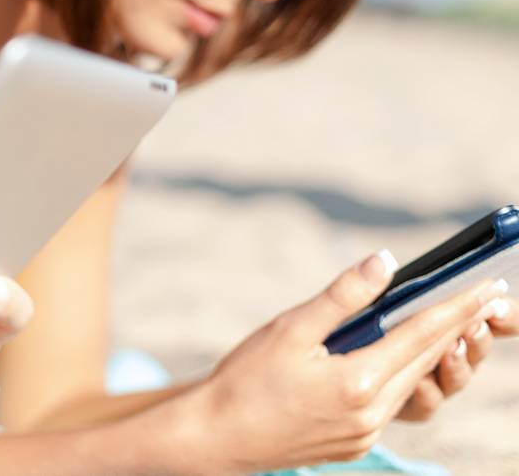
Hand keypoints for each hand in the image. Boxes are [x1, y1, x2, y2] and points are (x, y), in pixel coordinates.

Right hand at [175, 250, 509, 473]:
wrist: (217, 435)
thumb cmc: (245, 379)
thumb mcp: (289, 328)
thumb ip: (342, 297)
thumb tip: (384, 262)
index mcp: (358, 381)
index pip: (423, 335)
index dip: (457, 307)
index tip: (487, 287)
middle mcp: (371, 413)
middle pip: (426, 361)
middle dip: (456, 328)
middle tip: (484, 299)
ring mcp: (365, 432)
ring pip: (411, 383)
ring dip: (432, 352)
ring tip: (448, 325)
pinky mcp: (354, 442)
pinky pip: (390, 403)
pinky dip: (401, 374)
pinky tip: (395, 358)